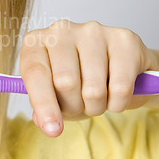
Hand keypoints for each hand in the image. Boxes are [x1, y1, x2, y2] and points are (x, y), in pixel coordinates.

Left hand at [19, 20, 158, 136]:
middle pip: (65, 83)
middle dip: (74, 107)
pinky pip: (120, 87)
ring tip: (98, 98)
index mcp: (37, 41)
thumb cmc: (79, 79)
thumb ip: (44, 107)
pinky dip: (119, 103)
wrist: (119, 67)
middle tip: (80, 106)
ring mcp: (93, 31)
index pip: (35, 73)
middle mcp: (62, 30)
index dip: (44, 104)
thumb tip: (44, 122)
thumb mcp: (54, 94)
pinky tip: (116, 93)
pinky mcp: (123, 39)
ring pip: (93, 89)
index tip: (52, 129)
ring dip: (96, 107)